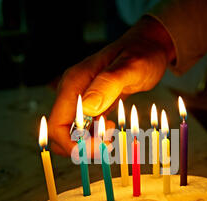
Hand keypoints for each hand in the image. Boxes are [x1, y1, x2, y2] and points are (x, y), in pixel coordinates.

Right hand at [48, 16, 174, 156]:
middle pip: (60, 134)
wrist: (148, 47)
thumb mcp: (130, 67)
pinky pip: (84, 129)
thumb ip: (107, 85)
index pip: (57, 125)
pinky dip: (95, 136)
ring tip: (112, 135)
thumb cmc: (142, 54)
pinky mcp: (91, 105)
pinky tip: (111, 128)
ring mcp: (80, 99)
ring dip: (89, 143)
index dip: (72, 144)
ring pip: (72, 134)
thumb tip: (87, 108)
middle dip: (80, 147)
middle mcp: (72, 92)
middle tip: (108, 145)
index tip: (99, 148)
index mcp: (74, 83)